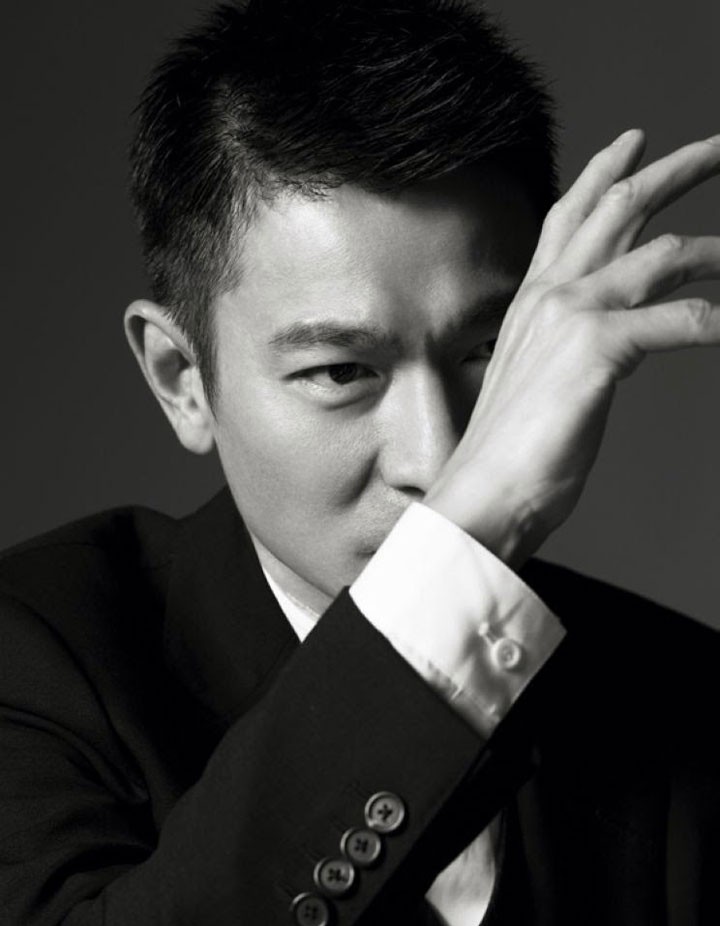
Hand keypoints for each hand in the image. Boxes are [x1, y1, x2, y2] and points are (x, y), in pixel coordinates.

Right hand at [424, 131, 719, 566]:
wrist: (483, 497)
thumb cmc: (508, 459)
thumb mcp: (536, 386)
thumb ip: (562, 351)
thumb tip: (602, 346)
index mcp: (531, 303)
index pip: (571, 218)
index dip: (605, 173)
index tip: (636, 142)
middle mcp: (551, 296)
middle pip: (621, 208)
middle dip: (676, 169)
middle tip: (718, 149)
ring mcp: (572, 317)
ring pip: (662, 253)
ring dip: (716, 249)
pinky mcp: (597, 349)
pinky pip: (680, 319)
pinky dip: (714, 319)